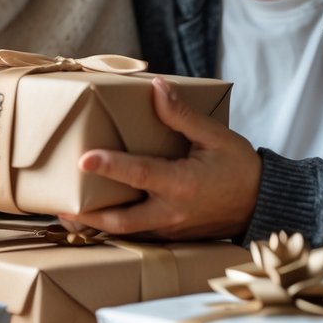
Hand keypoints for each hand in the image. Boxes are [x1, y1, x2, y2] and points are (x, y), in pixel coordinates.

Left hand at [58, 77, 261, 240]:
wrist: (264, 203)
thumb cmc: (240, 167)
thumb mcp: (216, 136)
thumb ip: (182, 115)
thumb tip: (155, 87)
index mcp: (182, 184)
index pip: (139, 174)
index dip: (110, 165)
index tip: (84, 159)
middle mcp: (172, 211)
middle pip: (121, 220)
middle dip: (88, 215)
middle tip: (58, 204)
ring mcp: (170, 228)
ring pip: (126, 231)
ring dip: (96, 225)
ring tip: (66, 214)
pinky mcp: (171, 235)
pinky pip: (137, 234)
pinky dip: (114, 228)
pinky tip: (95, 216)